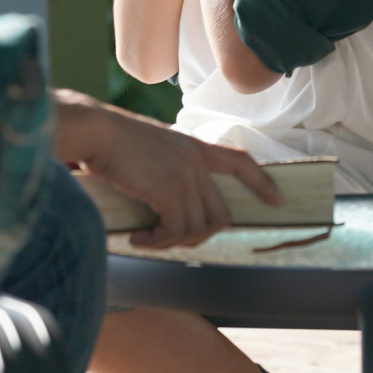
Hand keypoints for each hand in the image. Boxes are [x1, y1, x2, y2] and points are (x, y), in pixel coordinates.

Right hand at [51, 92, 281, 248]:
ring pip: (198, 228)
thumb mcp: (150, 146)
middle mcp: (196, 161)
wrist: (94, 130)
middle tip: (172, 239)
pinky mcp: (169, 191)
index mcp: (194, 146)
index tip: (278, 201)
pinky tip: (138, 239)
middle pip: (221, 213)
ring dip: (172, 241)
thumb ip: (166, 166)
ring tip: (148, 239)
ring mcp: (185, 176)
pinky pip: (175, 231)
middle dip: (201, 235)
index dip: (263, 183)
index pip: (241, 162)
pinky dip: (157, 242)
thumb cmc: (111, 139)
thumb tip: (164, 199)